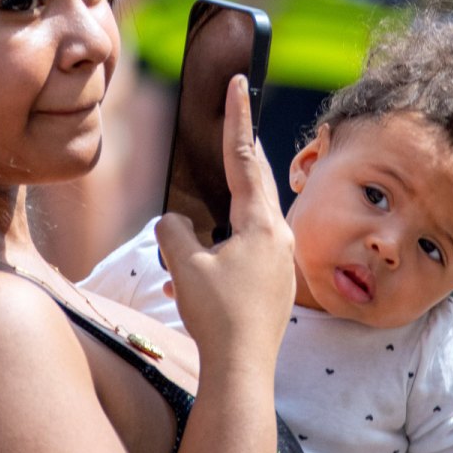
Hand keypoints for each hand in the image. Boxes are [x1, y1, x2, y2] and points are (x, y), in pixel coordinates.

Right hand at [155, 74, 292, 364]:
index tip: (238, 82)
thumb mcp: (184, 266)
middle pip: (258, 182)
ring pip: (254, 218)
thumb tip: (173, 222)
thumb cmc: (216, 315)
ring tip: (224, 183)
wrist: (242, 370)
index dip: (236, 117)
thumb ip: (174, 232)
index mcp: (260, 224)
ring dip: (236, 200)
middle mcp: (278, 238)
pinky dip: (231, 240)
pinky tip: (208, 261)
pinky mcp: (274, 287)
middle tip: (238, 116)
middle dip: (244, 151)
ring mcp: (280, 264)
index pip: (243, 158)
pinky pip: (251, 250)